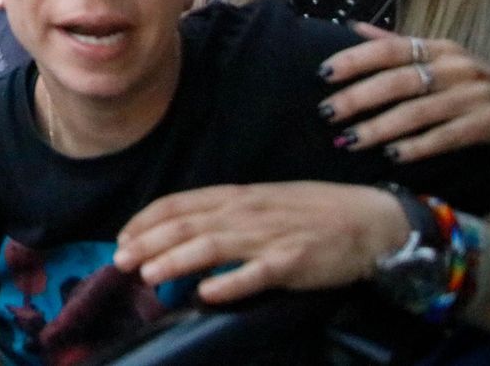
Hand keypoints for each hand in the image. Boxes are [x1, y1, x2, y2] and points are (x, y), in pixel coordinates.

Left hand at [114, 182, 408, 303]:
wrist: (369, 219)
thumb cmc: (311, 212)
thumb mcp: (260, 202)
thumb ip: (223, 215)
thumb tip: (182, 231)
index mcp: (235, 196)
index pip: (178, 204)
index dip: (145, 221)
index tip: (121, 238)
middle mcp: (246, 213)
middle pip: (185, 226)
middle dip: (147, 242)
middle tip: (120, 261)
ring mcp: (268, 237)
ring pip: (211, 247)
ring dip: (175, 261)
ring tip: (148, 275)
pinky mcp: (293, 263)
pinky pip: (255, 274)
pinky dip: (229, 283)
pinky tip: (206, 293)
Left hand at [319, 23, 489, 160]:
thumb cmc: (475, 81)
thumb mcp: (443, 57)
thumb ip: (399, 44)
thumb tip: (354, 27)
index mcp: (439, 48)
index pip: (389, 48)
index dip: (355, 59)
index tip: (323, 73)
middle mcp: (455, 67)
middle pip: (397, 81)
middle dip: (358, 98)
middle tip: (326, 113)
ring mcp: (473, 96)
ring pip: (416, 113)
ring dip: (378, 128)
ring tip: (348, 140)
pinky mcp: (488, 124)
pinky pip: (445, 137)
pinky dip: (416, 147)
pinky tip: (391, 155)